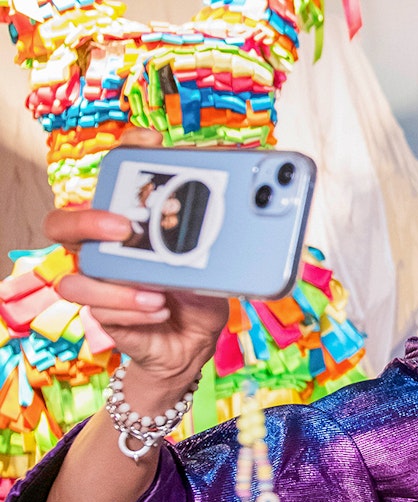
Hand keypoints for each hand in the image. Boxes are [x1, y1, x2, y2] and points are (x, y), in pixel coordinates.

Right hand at [47, 126, 226, 383]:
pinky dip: (134, 310)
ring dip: (116, 286)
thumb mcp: (215, 259)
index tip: (151, 142)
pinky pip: (102, 312)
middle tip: (125, 227)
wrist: (195, 339)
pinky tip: (161, 310)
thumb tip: (250, 196)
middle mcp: (104, 247)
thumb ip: (221, 230)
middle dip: (87, 219)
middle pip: (63, 222)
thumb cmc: (199, 290)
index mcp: (127, 221)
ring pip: (75, 276)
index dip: (124, 151)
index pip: (113, 176)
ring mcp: (99, 281)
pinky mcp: (106, 314)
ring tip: (158, 291)